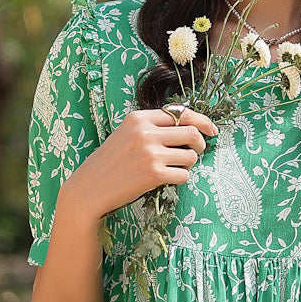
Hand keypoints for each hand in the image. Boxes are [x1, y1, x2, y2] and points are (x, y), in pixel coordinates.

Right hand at [61, 105, 216, 219]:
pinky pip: (184, 174)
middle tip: (196, 152)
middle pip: (192, 133)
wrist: (89, 188)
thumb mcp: (127, 134)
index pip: (182, 113)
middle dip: (200, 144)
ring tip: (176, 168)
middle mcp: (145, 132)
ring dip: (189, 164)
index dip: (202, 121)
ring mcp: (150, 153)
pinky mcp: (153, 174)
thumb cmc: (110, 162)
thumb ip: (152, 127)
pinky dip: (181, 178)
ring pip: (191, 155)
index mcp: (139, 118)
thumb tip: (189, 125)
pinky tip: (167, 179)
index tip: (211, 130)